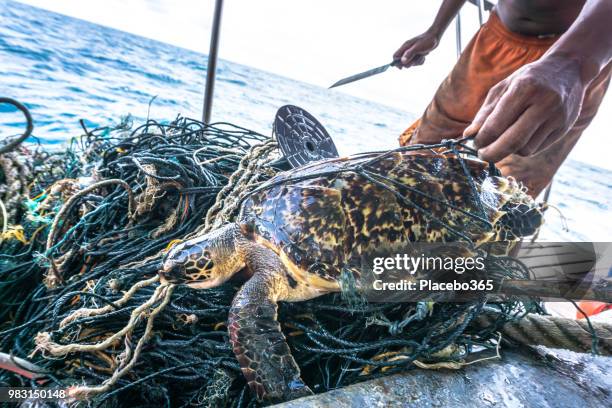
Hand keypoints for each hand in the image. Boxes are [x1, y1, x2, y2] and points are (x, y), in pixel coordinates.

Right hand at [393, 31, 439, 67]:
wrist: (435, 36)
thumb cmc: (426, 40)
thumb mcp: (418, 47)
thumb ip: (409, 54)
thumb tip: (402, 61)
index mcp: (405, 47)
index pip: (395, 56)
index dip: (396, 63)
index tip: (401, 67)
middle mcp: (407, 50)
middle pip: (403, 62)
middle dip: (410, 63)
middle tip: (416, 58)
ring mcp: (412, 52)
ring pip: (411, 63)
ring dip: (417, 62)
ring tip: (422, 55)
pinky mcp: (417, 54)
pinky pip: (416, 62)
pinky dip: (420, 61)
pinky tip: (424, 55)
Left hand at [464, 56, 586, 161]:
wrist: (569, 69)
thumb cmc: (528, 79)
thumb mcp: (503, 88)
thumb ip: (485, 112)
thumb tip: (468, 135)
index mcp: (524, 88)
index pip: (497, 125)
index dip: (481, 139)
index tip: (474, 144)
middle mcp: (544, 103)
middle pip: (513, 142)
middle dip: (492, 153)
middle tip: (482, 155)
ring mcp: (557, 117)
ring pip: (525, 149)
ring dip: (509, 150)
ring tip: (503, 139)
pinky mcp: (565, 128)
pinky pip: (537, 148)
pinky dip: (523, 147)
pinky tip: (520, 136)